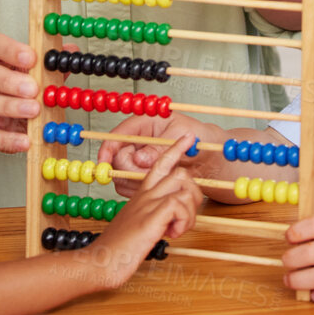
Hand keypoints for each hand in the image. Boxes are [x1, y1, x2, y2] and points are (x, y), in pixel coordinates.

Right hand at [0, 33, 39, 153]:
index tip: (32, 58)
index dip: (10, 50)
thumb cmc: (14, 81)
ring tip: (34, 110)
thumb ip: (48, 62)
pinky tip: (25, 141)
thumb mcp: (29, 68)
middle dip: (8, 80)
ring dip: (9, 106)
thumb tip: (72, 52)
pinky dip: (7, 140)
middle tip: (33, 89)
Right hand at [81, 136, 200, 289]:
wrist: (99, 261)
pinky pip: (179, 205)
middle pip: (181, 174)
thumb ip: (152, 218)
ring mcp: (148, 204)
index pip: (160, 164)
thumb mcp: (137, 227)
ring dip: (190, 214)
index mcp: (142, 195)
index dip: (174, 149)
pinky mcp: (151, 216)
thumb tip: (169, 223)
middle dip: (194, 195)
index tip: (187, 138)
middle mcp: (145, 195)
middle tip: (185, 219)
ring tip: (175, 230)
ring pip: (185, 189)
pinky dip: (184, 222)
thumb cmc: (117, 249)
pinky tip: (171, 235)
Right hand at [95, 113, 222, 197]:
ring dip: (138, 182)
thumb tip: (140, 158)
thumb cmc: (200, 138)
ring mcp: (136, 159)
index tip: (103, 163)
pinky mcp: (139, 176)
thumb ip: (160, 147)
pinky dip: (141, 190)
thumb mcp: (183, 136)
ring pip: (121, 176)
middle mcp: (136, 141)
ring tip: (163, 179)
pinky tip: (159, 188)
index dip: (107, 149)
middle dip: (131, 170)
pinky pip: (130, 187)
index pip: (116, 136)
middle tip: (152, 174)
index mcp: (143, 123)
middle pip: (116, 159)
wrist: (210, 157)